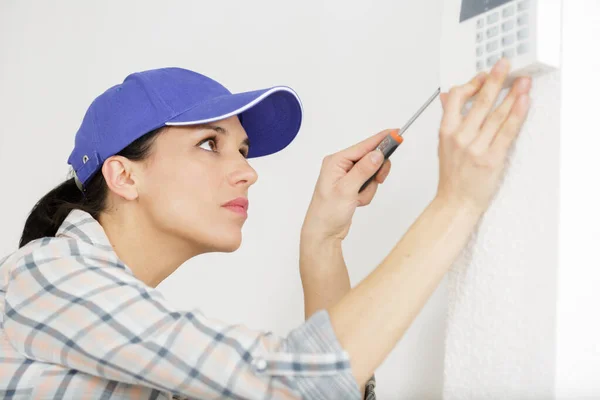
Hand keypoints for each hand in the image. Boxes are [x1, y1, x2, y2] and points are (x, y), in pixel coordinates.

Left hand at [301, 130, 393, 241]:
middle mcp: (340, 166)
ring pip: (372, 174)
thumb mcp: (346, 190)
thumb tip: (377, 154)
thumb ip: (363, 171)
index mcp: (335, 161)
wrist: (323, 233)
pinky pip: (368, 185)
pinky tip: (356, 202)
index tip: (396, 133)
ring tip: (357, 198)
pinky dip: (366, 195)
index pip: (363, 146)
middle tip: (377, 181)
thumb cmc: (327, 212)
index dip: (381, 140)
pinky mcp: (352, 186)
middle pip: (370, 159)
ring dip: (369, 188)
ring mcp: (347, 176)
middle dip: (374, 174)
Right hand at [436, 58, 531, 212]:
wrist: (455, 202)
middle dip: (495, 80)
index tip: (484, 75)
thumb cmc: (452, 176)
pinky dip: (517, 115)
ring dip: (512, 95)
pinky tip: (523, 102)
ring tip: (523, 82)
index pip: (456, 98)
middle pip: (480, 102)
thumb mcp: (444, 145)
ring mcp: (476, 148)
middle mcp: (460, 137)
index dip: (472, 84)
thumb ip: (448, 119)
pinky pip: (507, 132)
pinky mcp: (492, 159)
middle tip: (505, 64)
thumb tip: (446, 98)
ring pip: (496, 115)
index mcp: (446, 132)